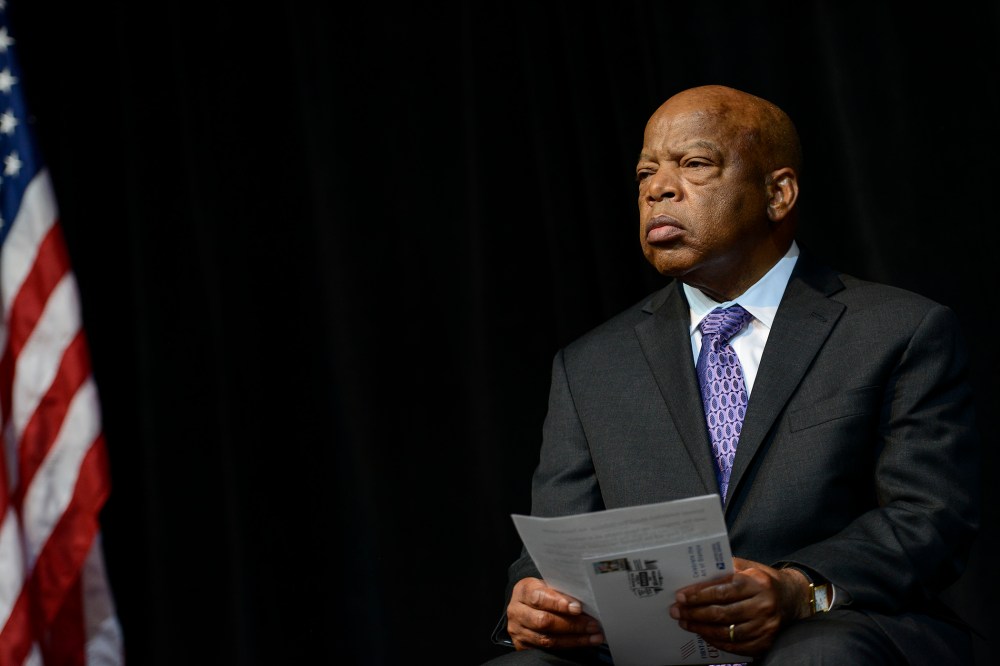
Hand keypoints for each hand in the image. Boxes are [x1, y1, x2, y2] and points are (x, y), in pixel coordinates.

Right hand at [505, 577, 604, 650]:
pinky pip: (547, 649)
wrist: (524, 606)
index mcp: (523, 591)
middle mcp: (517, 611)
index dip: (558, 603)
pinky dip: (569, 646)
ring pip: (547, 639)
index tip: (578, 608)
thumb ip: (560, 591)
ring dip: (575, 639)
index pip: (539, 597)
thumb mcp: (546, 585)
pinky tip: (584, 642)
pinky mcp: (522, 645)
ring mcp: (518, 630)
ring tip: (594, 636)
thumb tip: (584, 600)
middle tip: (593, 624)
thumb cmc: (541, 593)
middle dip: (572, 624)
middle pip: (543, 621)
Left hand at [668, 557, 809, 655]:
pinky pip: (737, 645)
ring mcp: (766, 626)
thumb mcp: (748, 567)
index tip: (681, 597)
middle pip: (722, 613)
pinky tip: (704, 634)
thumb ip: (725, 569)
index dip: (699, 595)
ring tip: (686, 623)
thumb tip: (696, 574)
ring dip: (702, 628)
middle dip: (695, 613)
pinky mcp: (766, 641)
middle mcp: (763, 605)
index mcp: (757, 583)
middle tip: (677, 612)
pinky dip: (717, 641)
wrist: (793, 597)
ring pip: (727, 631)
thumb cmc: (763, 580)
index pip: (723, 591)